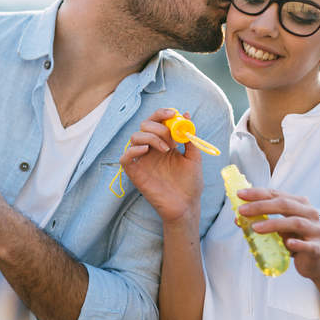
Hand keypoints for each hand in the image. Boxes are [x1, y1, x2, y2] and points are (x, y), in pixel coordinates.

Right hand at [121, 108, 202, 223]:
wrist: (186, 205)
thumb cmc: (190, 183)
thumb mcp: (194, 157)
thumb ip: (189, 138)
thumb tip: (187, 115)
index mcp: (164, 143)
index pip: (156, 122)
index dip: (161, 114)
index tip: (172, 113)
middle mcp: (151, 150)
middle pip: (144, 126)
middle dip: (158, 126)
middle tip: (171, 137)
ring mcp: (142, 161)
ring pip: (134, 137)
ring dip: (150, 137)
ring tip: (167, 149)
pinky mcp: (135, 173)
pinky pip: (125, 158)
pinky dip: (132, 150)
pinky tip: (146, 150)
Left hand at [235, 188, 319, 279]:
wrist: (317, 261)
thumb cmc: (295, 240)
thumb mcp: (278, 229)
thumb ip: (262, 221)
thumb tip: (238, 218)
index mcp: (299, 204)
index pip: (276, 194)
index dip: (257, 193)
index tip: (240, 194)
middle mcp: (309, 213)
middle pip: (285, 205)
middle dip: (261, 206)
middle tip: (243, 210)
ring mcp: (315, 230)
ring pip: (295, 223)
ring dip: (273, 224)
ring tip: (255, 228)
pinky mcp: (317, 248)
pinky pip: (307, 245)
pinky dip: (297, 244)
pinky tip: (287, 244)